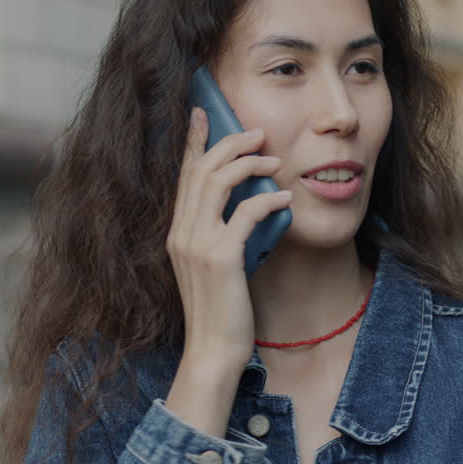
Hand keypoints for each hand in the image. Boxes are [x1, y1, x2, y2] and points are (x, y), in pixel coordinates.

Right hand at [164, 108, 290, 435]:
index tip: (204, 112)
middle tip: (258, 133)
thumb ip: (222, 235)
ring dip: (250, 164)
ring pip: (219, 182)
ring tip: (275, 160)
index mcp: (177, 232)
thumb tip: (248, 206)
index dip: (194, 141)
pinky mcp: (220, 258)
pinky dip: (267, 200)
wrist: (213, 350)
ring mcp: (197, 244)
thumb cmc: (221, 311)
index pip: (184, 175)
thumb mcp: (216, 266)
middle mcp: (181, 232)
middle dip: (229, 143)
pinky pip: (245, 213)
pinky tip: (284, 199)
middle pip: (200, 169)